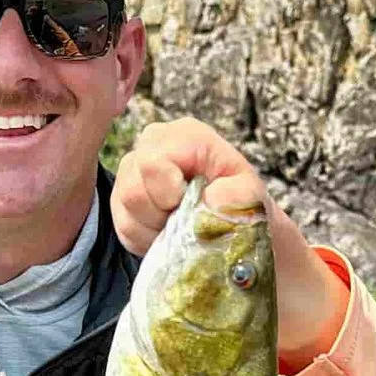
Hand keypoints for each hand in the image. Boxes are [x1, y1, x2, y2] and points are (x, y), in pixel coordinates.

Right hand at [111, 118, 345, 361]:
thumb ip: (238, 196)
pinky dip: (146, 240)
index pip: (153, 163)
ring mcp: (134, 171)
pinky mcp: (124, 201)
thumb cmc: (248, 213)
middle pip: (132, 187)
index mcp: (187, 135)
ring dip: (154, 230)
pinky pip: (122, 226)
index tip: (190, 208)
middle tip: (188, 224)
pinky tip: (168, 236)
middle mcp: (154, 145)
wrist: (241, 238)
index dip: (168, 194)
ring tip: (181, 231)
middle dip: (160, 215)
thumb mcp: (253, 201)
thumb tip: (212, 199)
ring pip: (124, 207)